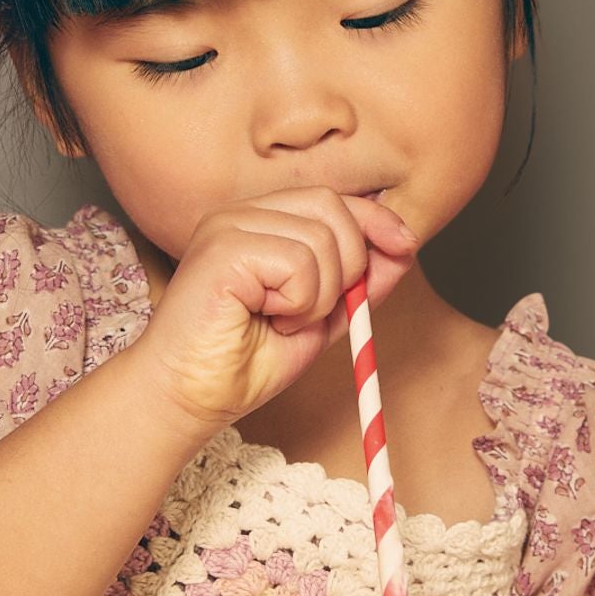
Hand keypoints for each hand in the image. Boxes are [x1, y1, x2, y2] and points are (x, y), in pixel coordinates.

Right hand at [129, 187, 417, 438]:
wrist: (189, 397)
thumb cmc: (243, 363)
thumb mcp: (319, 319)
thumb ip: (356, 283)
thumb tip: (403, 249)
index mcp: (261, 222)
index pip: (333, 198)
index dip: (376, 219)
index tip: (405, 247)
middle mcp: (242, 213)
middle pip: (333, 207)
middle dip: (349, 265)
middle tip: (312, 312)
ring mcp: (229, 225)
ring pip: (321, 240)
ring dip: (317, 297)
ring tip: (279, 321)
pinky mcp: (223, 246)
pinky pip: (298, 264)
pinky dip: (297, 303)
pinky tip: (263, 319)